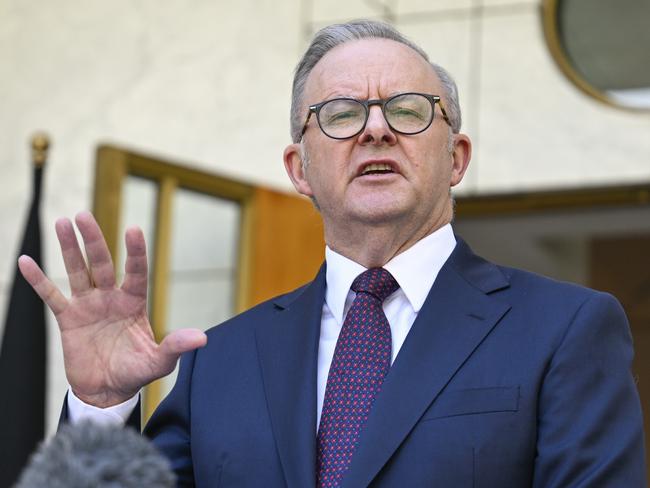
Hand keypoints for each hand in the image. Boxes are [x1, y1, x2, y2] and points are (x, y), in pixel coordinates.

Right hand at [18, 211, 206, 407]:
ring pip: (77, 271)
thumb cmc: (135, 373)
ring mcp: (89, 305)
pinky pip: (52, 296)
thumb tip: (201, 339)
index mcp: (134, 303)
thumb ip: (175, 347)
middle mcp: (111, 297)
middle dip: (93, 241)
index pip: (136, 272)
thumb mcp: (158, 362)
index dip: (135, 252)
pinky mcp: (68, 318)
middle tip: (83, 216)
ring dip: (68, 248)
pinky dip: (38, 280)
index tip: (133, 229)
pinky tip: (26, 261)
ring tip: (62, 222)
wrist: (107, 391)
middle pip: (101, 263)